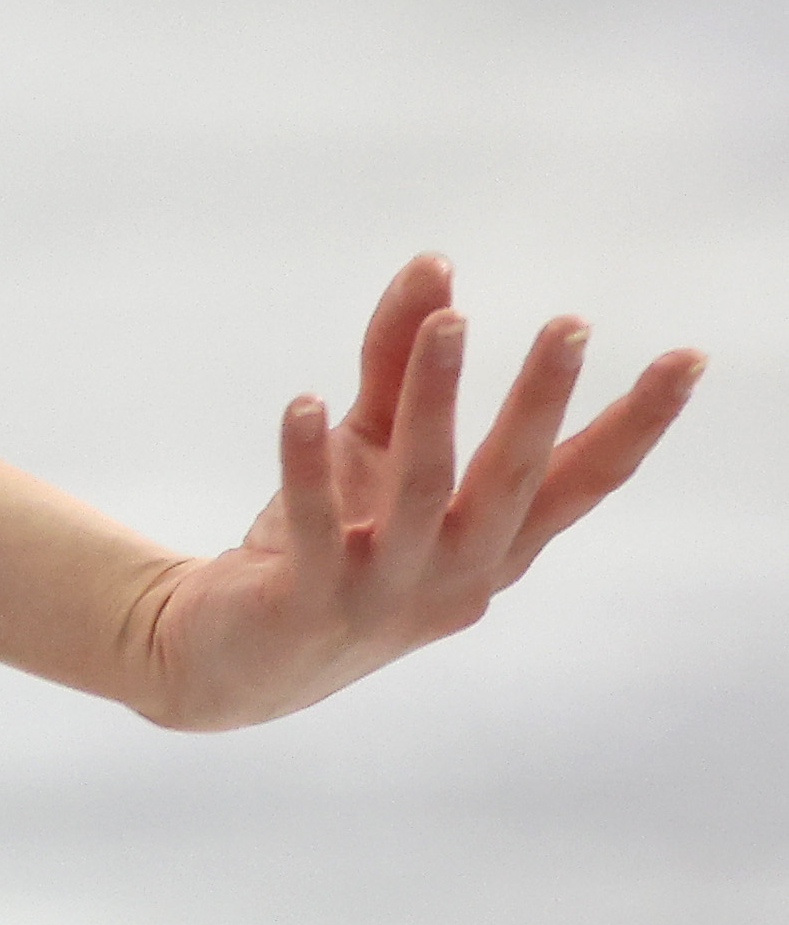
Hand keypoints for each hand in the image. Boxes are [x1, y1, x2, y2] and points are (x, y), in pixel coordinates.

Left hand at [128, 254, 702, 730]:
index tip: (686, 358)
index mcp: (494, 543)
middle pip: (513, 479)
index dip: (636, 424)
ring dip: (435, 399)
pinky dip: (307, 462)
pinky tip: (304, 402)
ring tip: (449, 322)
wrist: (237, 659)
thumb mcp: (370, 449)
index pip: (581, 479)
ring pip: (421, 488)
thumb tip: (436, 266)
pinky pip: (315, 522)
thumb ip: (397, 364)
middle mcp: (460, 574)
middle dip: (541, 401)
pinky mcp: (311, 598)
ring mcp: (389, 592)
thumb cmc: (327, 543)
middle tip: (571, 325)